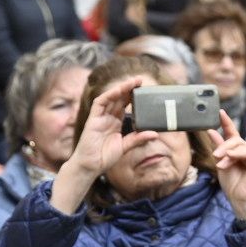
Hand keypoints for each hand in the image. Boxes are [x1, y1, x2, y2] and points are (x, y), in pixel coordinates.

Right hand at [49, 75, 147, 213]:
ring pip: (110, 98)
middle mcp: (107, 117)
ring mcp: (100, 117)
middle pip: (119, 99)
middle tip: (141, 80)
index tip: (145, 90)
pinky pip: (100, 103)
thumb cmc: (104, 157)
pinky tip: (118, 91)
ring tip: (132, 82)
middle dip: (129, 89)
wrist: (90, 166)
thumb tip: (155, 133)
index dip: (133, 97)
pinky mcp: (93, 119)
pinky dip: (109, 95)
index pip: (125, 105)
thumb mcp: (125, 147)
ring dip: (121, 89)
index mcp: (115, 122)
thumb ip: (138, 139)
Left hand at [206, 110, 245, 218]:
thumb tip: (210, 130)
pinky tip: (230, 159)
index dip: (226, 123)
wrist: (241, 200)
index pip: (232, 134)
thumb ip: (218, 147)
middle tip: (215, 154)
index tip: (220, 112)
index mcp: (238, 153)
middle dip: (224, 145)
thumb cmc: (232, 186)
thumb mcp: (221, 163)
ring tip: (220, 161)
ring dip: (228, 152)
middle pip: (235, 140)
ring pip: (240, 145)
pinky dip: (238, 155)